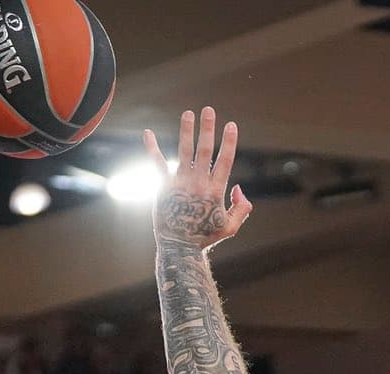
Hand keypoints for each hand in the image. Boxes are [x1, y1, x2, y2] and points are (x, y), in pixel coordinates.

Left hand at [144, 108, 252, 250]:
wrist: (179, 247)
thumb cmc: (205, 237)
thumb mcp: (231, 227)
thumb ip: (242, 208)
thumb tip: (239, 188)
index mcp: (215, 191)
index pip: (224, 160)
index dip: (229, 142)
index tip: (231, 125)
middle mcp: (198, 183)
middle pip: (204, 150)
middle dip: (207, 128)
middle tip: (209, 110)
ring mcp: (179, 184)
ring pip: (184, 151)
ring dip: (186, 131)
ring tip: (188, 114)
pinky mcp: (162, 187)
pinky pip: (157, 163)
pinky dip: (151, 147)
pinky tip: (147, 133)